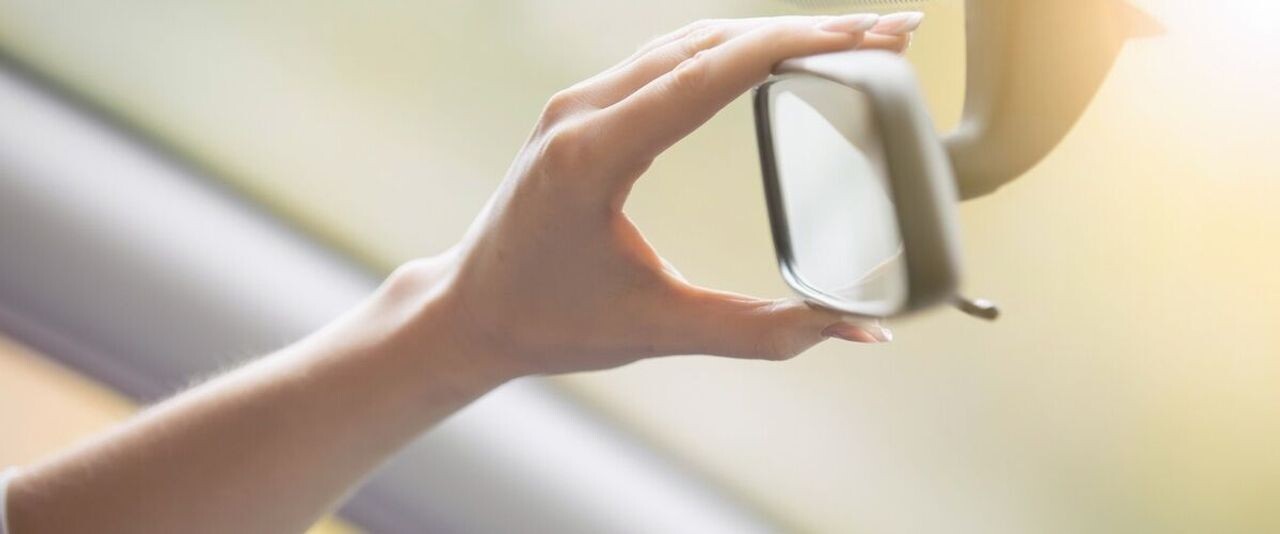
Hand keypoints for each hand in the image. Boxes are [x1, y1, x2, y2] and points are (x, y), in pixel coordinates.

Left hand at [401, 13, 918, 377]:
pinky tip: (778, 54)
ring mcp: (579, 103)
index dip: (798, 48)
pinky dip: (731, 50)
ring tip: (852, 41)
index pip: (710, 75)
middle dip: (806, 32)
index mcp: (593, 156)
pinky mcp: (584, 110)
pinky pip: (668, 59)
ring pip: (690, 41)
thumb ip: (765, 332)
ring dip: (771, 34)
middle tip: (890, 33)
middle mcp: (582, 113)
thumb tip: (861, 331)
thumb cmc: (550, 323)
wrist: (469, 310)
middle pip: (709, 43)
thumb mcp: (660, 330)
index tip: (869, 39)